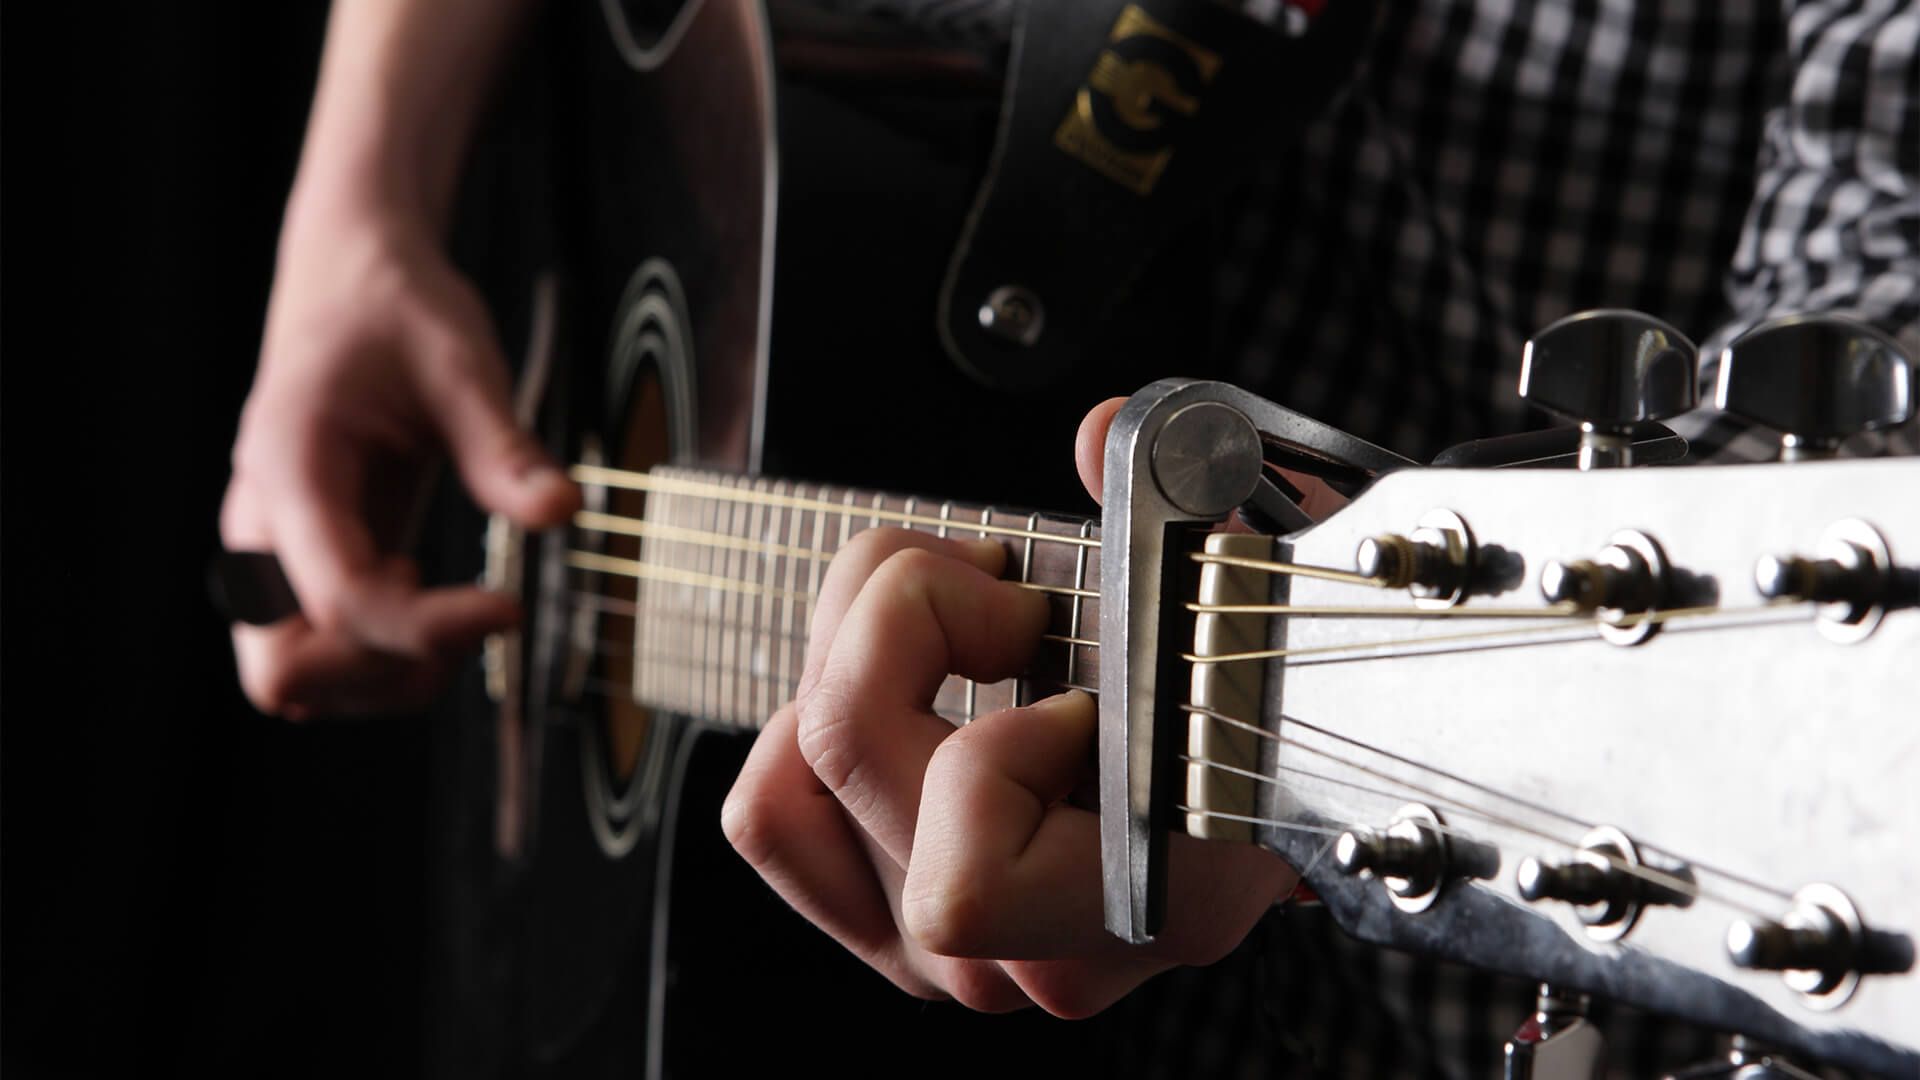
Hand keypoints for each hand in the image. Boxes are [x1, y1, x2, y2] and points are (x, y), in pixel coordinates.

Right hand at [220, 207, 576, 717]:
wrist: (352, 283)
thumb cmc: (396, 314)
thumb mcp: (462, 364)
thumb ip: (503, 445)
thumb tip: (558, 511)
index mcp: (291, 468)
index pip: (339, 600)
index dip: (429, 628)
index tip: (510, 605)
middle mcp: (262, 525)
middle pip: (282, 669)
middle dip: (385, 671)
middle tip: (469, 620)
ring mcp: (274, 554)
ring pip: (292, 680)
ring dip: (384, 676)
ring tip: (456, 609)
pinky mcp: (303, 568)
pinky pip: (319, 654)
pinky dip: (379, 657)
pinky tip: (426, 595)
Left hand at [722, 402, 1296, 1015]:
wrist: (1287, 777)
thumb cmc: (1277, 687)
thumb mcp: (1262, 581)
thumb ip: (1196, 502)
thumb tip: (1102, 438)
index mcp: (1149, 899)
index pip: (970, 879)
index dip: (1000, 749)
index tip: (1081, 685)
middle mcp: (1037, 952)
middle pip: (849, 756)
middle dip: (907, 614)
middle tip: (1005, 595)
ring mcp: (958, 953)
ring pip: (789, 779)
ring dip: (849, 659)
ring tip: (946, 629)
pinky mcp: (894, 923)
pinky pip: (775, 817)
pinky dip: (801, 733)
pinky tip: (899, 693)